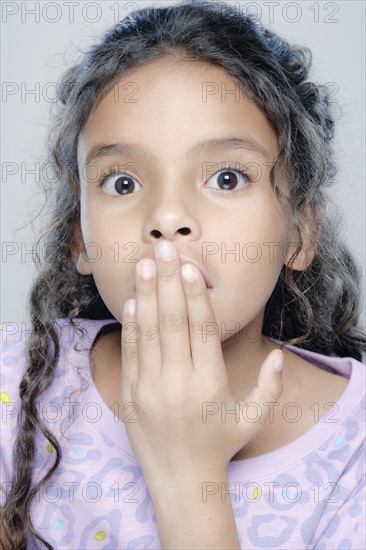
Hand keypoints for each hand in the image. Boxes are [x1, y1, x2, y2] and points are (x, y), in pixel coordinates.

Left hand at [120, 240, 283, 485]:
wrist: (181, 481)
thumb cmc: (219, 445)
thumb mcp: (251, 420)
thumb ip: (270, 389)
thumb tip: (280, 356)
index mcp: (209, 384)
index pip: (202, 330)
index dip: (196, 295)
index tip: (191, 267)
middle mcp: (178, 382)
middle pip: (173, 321)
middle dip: (169, 281)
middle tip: (165, 248)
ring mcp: (149, 388)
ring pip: (148, 331)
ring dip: (147, 294)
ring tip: (146, 263)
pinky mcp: (130, 395)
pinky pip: (130, 352)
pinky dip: (131, 324)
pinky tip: (133, 299)